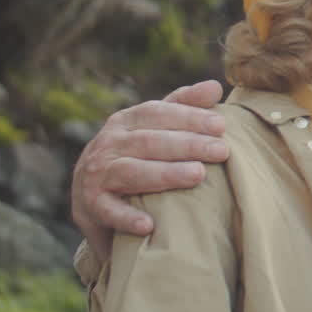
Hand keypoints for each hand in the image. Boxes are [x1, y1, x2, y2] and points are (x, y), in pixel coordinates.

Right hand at [71, 80, 228, 260]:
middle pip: (148, 141)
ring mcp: (95, 175)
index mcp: (124, 121)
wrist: (91, 197)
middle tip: (221, 151)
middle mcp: (107, 144)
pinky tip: (150, 224)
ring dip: (166, 174)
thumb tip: (215, 86)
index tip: (221, 125)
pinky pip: (108, 211)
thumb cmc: (135, 156)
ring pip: (131, 172)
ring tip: (198, 175)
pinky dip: (127, 218)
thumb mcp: (154, 127)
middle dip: (187, 144)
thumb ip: (182, 106)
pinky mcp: (90, 207)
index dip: (188, 116)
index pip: (157, 112)